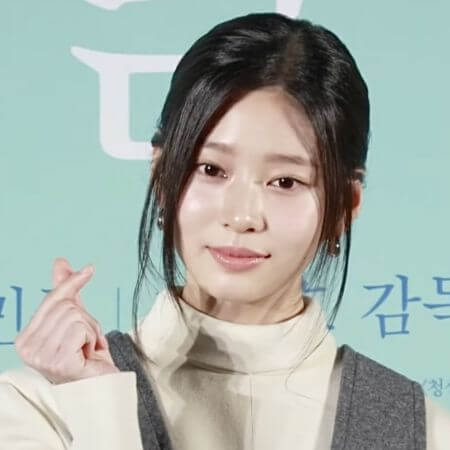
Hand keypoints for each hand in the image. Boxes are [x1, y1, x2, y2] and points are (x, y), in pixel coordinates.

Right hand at [15, 258, 118, 383]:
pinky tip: (89, 355)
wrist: (102, 384)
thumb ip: (66, 292)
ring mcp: (41, 357)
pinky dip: (93, 338)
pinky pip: (81, 328)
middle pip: (66, 305)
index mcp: (26, 339)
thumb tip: (60, 262)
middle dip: (86, 318)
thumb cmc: (86, 354)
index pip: (51, 299)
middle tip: (87, 339)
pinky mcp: (58, 361)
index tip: (91, 269)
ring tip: (88, 348)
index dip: (72, 284)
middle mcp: (27, 349)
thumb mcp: (77, 317)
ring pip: (75, 315)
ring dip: (91, 330)